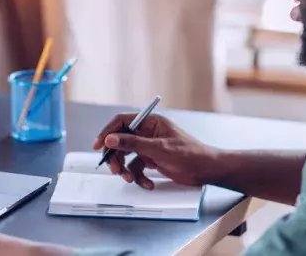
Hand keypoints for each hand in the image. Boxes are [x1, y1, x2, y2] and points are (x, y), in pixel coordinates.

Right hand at [93, 113, 220, 188]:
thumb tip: (110, 139)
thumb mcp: (158, 148)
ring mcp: (149, 147)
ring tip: (131, 179)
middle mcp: (147, 133)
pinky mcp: (152, 160)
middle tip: (115, 170)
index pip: (122, 122)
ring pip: (127, 157)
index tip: (99, 145)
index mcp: (150, 122)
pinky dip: (139, 177)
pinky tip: (147, 183)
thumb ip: (132, 143)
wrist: (206, 171)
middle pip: (121, 141)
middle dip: (116, 157)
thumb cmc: (190, 154)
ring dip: (126, 170)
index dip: (107, 132)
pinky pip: (137, 168)